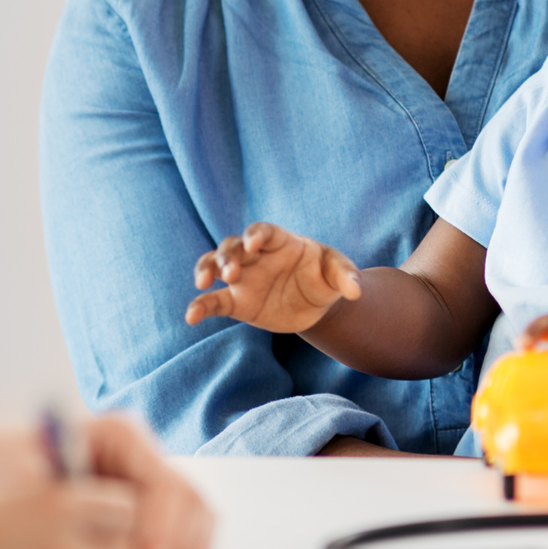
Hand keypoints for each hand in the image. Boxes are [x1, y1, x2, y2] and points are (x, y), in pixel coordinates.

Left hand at [0, 416, 213, 548]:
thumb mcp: (12, 467)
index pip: (161, 480)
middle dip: (179, 543)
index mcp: (120, 436)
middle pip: (186, 500)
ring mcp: (146, 490)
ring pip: (192, 520)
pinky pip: (178, 538)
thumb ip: (42, 484)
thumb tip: (57, 500)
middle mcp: (141, 460)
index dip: (163, 522)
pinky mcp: (144, 520)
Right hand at [185, 222, 359, 332]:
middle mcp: (254, 256)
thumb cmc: (325, 278)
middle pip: (233, 246)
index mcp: (279, 241)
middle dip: (228, 256)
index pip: (262, 231)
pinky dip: (200, 306)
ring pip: (215, 265)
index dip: (255, 235)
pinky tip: (191, 317)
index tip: (252, 244)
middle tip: (230, 271)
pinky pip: (214, 301)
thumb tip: (356, 291)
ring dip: (207, 269)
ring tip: (204, 282)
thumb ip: (346, 276)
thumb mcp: (339, 273)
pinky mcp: (236, 302)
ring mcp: (242, 278)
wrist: (316, 304)